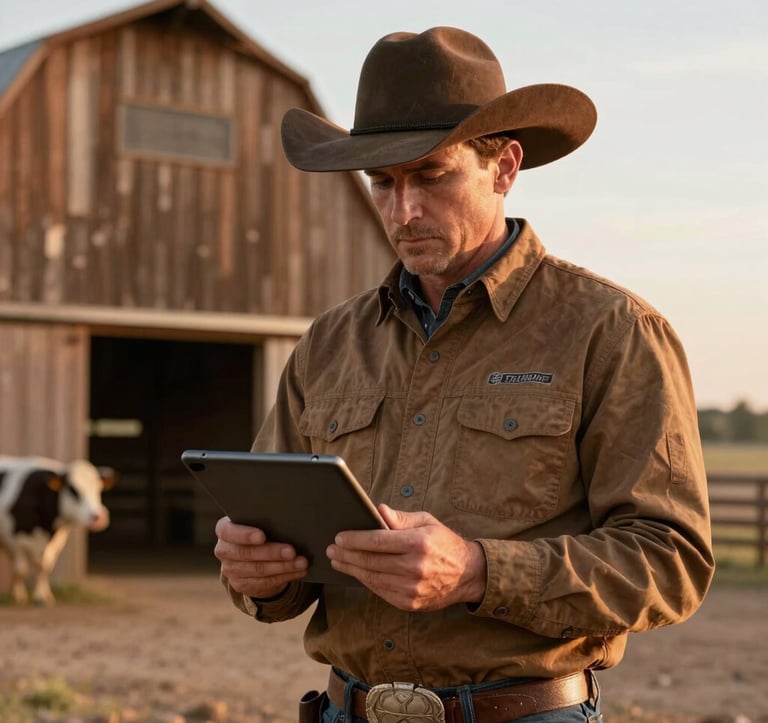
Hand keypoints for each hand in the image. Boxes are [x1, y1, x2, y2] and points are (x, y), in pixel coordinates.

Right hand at [214, 517, 307, 597]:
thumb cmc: (259, 529)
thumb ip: (265, 519)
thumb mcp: (258, 521)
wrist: (251, 554)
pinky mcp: (240, 585)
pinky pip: (264, 582)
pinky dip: (284, 576)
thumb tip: (288, 520)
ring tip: (301, 562)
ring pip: (258, 570)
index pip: (229, 532)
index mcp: (224, 530)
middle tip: (292, 551)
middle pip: (247, 553)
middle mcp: (224, 550)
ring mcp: (230, 570)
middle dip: (272, 552)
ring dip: (283, 566)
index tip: (262, 536)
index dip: (245, 535)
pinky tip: (298, 571)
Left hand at [326, 504, 486, 610]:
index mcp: (418, 543)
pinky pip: (380, 591)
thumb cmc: (443, 543)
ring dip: (351, 569)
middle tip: (332, 549)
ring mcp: (411, 588)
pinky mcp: (409, 603)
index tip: (339, 537)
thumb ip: (400, 518)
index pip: (378, 540)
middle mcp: (414, 567)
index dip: (355, 539)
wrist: (467, 574)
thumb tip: (377, 510)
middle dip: (347, 555)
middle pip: (371, 561)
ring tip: (338, 561)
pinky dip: (366, 581)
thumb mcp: (427, 522)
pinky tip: (357, 573)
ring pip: (372, 578)